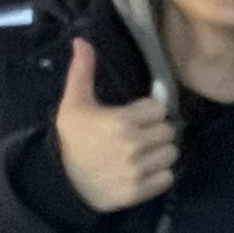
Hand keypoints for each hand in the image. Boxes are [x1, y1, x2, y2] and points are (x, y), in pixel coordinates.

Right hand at [55, 38, 176, 213]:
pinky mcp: (140, 191)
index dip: (149, 111)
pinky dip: (160, 175)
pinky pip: (167, 178)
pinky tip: (144, 170)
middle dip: (156, 131)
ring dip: (161, 153)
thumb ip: (82, 71)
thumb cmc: (71, 139)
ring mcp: (137, 170)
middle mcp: (133, 145)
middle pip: (168, 131)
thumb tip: (81, 40)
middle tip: (140, 135)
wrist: (62, 182)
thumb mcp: (73, 103)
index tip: (137, 116)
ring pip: (171, 154)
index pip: (159, 109)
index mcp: (120, 121)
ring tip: (144, 152)